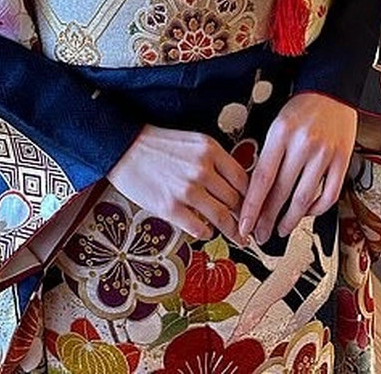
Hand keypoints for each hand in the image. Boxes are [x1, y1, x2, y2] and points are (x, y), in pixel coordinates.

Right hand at [107, 125, 248, 240]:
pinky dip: (206, 232)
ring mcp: (186, 189)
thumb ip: (215, 160)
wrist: (124, 147)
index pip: (244, 179)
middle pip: (235, 200)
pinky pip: (199, 228)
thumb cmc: (158, 145)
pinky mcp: (170, 207)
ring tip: (238, 238)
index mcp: (210, 149)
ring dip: (232, 230)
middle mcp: (202, 168)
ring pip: (221, 217)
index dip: (253, 197)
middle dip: (244, 217)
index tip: (256, 208)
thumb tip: (234, 185)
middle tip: (250, 228)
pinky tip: (205, 230)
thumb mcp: (193, 142)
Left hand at [238, 93, 356, 242]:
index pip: (262, 178)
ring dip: (290, 219)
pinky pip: (329, 195)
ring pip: (305, 198)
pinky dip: (316, 209)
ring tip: (281, 229)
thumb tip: (255, 191)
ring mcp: (325, 154)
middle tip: (260, 234)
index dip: (252, 206)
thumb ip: (268, 155)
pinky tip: (307, 211)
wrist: (332, 91)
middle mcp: (303, 145)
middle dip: (268, 218)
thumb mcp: (276, 126)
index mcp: (281, 134)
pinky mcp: (342, 160)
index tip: (245, 224)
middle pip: (282, 192)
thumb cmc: (300, 109)